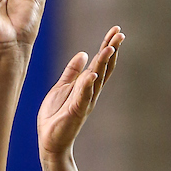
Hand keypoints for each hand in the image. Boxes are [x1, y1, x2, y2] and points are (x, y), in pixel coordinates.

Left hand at [38, 26, 123, 156]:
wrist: (50, 140)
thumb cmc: (56, 115)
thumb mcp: (62, 86)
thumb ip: (72, 71)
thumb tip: (83, 53)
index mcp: (87, 84)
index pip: (101, 61)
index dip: (108, 45)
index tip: (116, 30)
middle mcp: (91, 91)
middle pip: (104, 67)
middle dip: (112, 49)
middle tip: (120, 34)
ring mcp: (85, 100)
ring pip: (97, 78)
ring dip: (104, 63)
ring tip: (110, 47)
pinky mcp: (76, 111)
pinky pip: (84, 96)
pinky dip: (88, 85)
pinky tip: (92, 74)